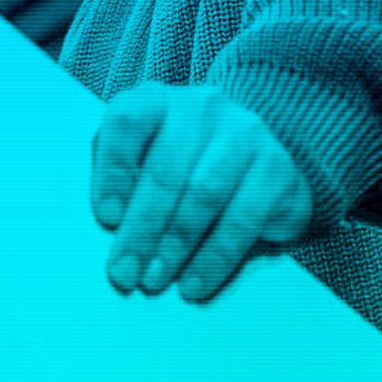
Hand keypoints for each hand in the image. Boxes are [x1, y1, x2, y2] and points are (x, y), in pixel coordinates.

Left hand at [92, 81, 312, 303]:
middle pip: (165, 169)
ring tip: (156, 279)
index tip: (106, 219)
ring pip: (204, 194)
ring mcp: (244, 132)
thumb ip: (120, 181)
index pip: (127, 122)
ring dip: (176, 245)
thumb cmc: (181, 169)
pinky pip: (242, 218)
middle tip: (125, 270)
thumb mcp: (141, 162)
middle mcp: (202, 107)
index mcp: (157, 100)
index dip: (113, 172)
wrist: (254, 169)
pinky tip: (195, 281)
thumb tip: (111, 226)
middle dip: (141, 229)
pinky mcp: (276, 167)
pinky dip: (214, 257)